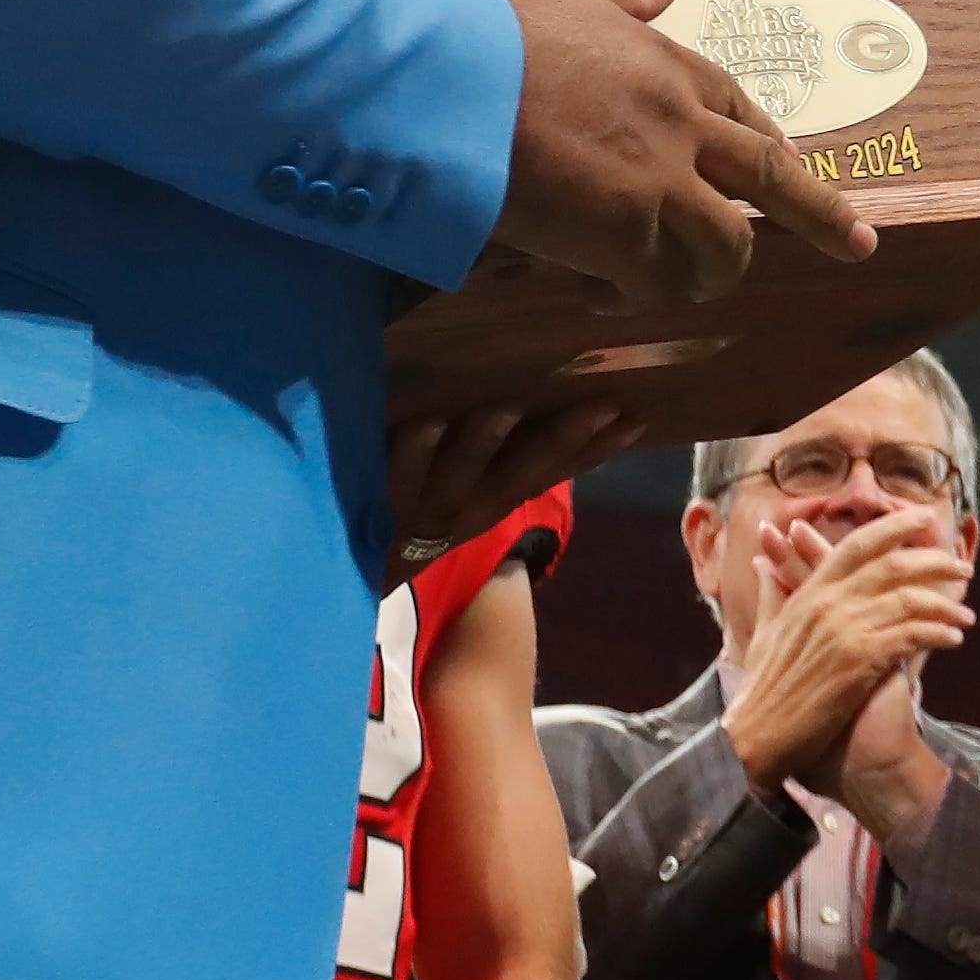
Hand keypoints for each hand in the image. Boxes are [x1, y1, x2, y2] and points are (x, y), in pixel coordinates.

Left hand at [386, 398, 640, 559]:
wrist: (344, 580)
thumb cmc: (403, 523)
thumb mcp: (458, 501)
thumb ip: (488, 460)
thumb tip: (525, 400)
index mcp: (492, 504)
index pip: (554, 474)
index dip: (595, 450)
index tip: (635, 417)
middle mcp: (469, 512)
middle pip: (525, 475)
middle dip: (565, 439)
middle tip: (602, 403)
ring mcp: (425, 514)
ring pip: (463, 478)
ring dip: (485, 441)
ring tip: (509, 406)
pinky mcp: (378, 512)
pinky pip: (396, 478)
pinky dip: (410, 452)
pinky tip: (425, 421)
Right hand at [488, 0, 876, 310]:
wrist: (446, 81)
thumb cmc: (493, 32)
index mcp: (673, 69)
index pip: (746, 115)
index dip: (773, 148)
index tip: (795, 166)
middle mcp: (682, 129)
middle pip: (773, 181)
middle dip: (823, 217)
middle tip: (858, 246)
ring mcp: (658, 187)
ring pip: (725, 248)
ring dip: (712, 274)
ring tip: (685, 287)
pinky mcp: (620, 239)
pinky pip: (657, 286)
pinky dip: (639, 299)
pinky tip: (603, 299)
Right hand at [720, 509, 972, 798]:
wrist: (755, 738)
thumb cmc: (761, 691)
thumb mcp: (762, 633)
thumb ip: (771, 594)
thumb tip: (763, 562)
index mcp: (809, 593)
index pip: (858, 545)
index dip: (895, 527)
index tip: (926, 520)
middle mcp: (828, 604)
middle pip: (894, 565)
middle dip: (935, 562)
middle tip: (963, 568)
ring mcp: (844, 631)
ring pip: (910, 600)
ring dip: (946, 605)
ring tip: (967, 616)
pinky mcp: (859, 662)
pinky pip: (912, 636)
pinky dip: (938, 633)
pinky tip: (955, 639)